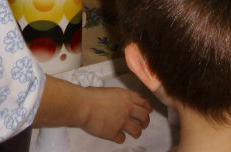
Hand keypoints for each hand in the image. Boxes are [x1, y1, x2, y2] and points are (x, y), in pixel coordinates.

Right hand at [35, 77, 151, 142]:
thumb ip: (118, 97)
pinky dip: (120, 139)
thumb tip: (117, 102)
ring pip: (137, 130)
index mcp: (126, 96)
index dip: (147, 108)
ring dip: (137, 132)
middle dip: (145, 122)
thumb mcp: (109, 91)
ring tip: (134, 134)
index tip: (148, 111)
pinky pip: (122, 139)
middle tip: (143, 125)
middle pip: (144, 117)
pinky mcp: (114, 133)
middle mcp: (127, 108)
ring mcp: (122, 122)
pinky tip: (117, 137)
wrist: (83, 105)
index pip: (144, 102)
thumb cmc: (90, 96)